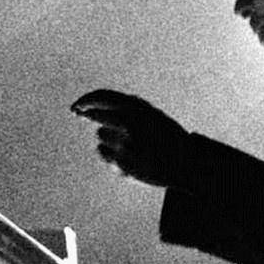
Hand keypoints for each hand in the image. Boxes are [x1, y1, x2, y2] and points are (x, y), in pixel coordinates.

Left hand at [71, 89, 186, 186]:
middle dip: (92, 117)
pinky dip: (112, 154)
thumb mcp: (153, 115)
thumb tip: (95, 104)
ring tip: (132, 145)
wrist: (187, 166)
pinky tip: (130, 158)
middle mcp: (128, 123)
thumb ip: (129, 107)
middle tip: (88, 119)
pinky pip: (104, 152)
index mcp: (138, 108)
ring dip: (110, 138)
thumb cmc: (169, 139)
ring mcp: (123, 144)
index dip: (85, 100)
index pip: (101, 97)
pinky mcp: (121, 163)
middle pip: (96, 116)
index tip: (76, 107)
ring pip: (101, 136)